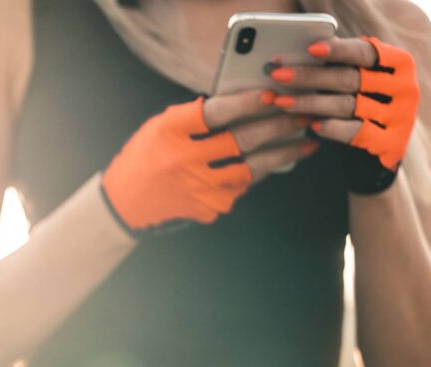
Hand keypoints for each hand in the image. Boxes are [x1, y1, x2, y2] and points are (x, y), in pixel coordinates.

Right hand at [101, 91, 317, 231]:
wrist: (127, 201)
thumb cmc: (147, 156)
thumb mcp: (162, 126)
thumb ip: (197, 115)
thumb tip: (246, 102)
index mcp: (170, 132)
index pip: (216, 113)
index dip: (247, 103)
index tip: (272, 94)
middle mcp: (184, 161)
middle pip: (242, 141)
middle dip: (279, 126)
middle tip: (303, 116)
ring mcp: (198, 189)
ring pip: (252, 169)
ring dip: (282, 154)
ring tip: (303, 143)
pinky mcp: (208, 208)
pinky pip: (242, 187)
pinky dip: (258, 173)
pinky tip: (274, 162)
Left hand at [268, 37, 419, 173]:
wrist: (381, 150)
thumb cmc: (362, 106)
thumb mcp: (356, 81)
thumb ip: (338, 65)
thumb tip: (298, 53)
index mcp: (397, 63)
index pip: (364, 52)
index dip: (338, 50)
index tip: (310, 49)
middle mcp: (402, 87)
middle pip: (349, 78)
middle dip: (309, 77)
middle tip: (278, 76)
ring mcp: (399, 115)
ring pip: (346, 105)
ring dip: (310, 103)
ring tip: (281, 102)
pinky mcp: (390, 141)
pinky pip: (356, 132)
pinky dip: (332, 127)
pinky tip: (311, 126)